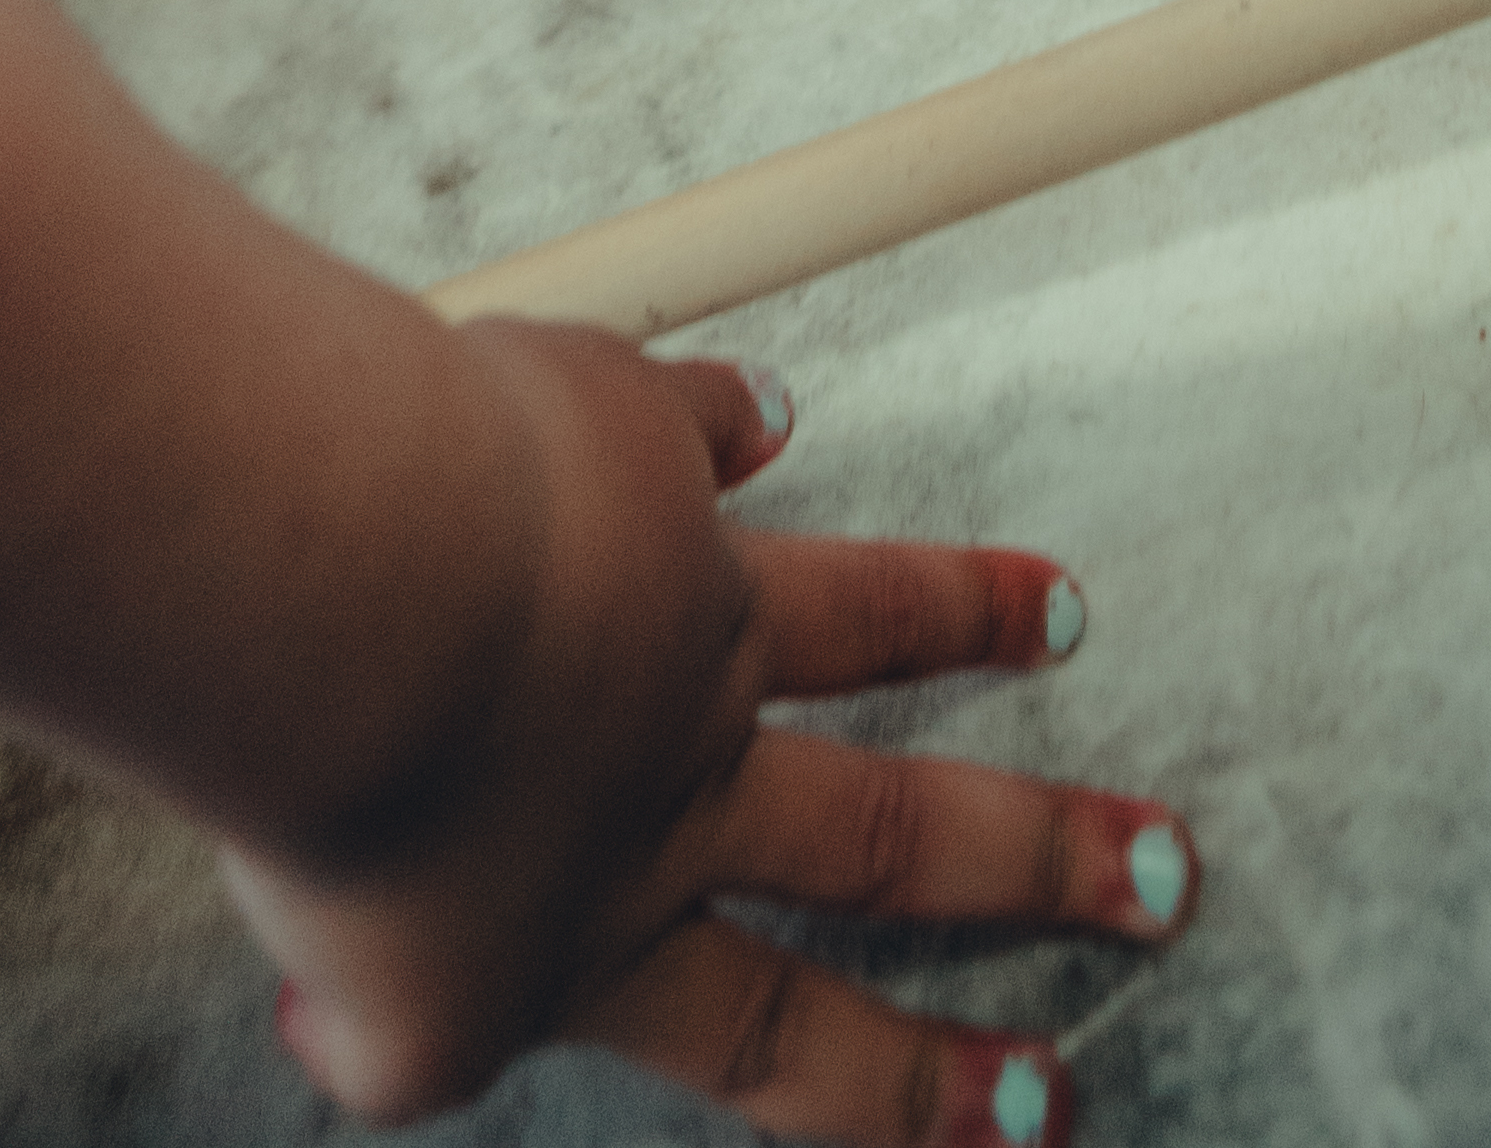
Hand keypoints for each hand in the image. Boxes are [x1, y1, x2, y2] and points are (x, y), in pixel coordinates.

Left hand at [241, 322, 1191, 1144]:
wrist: (361, 600)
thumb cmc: (333, 807)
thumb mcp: (355, 1002)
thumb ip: (376, 1032)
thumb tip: (325, 1027)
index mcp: (612, 933)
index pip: (790, 1034)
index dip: (917, 1080)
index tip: (1043, 1101)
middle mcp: (678, 776)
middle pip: (894, 832)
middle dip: (1040, 857)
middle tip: (1165, 876)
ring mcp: (676, 607)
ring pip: (856, 615)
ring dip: (963, 612)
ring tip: (1061, 615)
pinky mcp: (632, 449)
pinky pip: (692, 428)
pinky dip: (726, 419)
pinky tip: (764, 411)